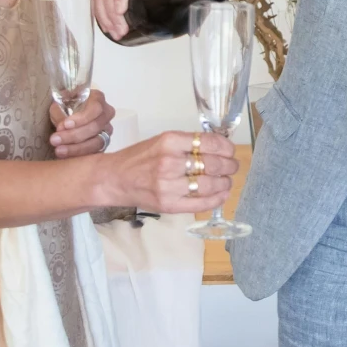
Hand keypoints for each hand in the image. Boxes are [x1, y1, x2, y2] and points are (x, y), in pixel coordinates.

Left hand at [48, 90, 116, 158]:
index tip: (65, 125)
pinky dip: (79, 155)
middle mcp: (106, 114)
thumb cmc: (65, 105)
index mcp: (97, 99)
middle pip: (95, 127)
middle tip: (54, 140)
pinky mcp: (103, 144)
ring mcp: (106, 130)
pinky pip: (94, 153)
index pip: (95, 108)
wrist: (68, 113)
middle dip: (73, 135)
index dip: (81, 118)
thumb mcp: (59, 104)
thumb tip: (61, 128)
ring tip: (58, 151)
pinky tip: (65, 156)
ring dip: (76, 149)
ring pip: (96, 142)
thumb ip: (60, 113)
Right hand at [102, 129, 239, 215]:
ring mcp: (169, 186)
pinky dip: (217, 199)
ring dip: (225, 183)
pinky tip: (222, 194)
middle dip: (229, 166)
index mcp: (169, 142)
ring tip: (226, 181)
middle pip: (213, 165)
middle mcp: (169, 162)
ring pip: (210, 185)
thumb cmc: (138, 158)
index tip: (230, 151)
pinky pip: (201, 204)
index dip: (226, 148)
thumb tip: (219, 147)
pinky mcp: (169, 205)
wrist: (113, 179)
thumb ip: (187, 143)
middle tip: (232, 166)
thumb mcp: (161, 141)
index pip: (209, 143)